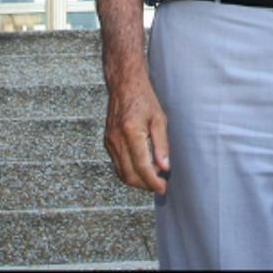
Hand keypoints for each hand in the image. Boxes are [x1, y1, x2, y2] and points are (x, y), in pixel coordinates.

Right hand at [104, 74, 169, 193]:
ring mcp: (110, 141)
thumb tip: (165, 167)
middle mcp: (117, 139)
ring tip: (153, 176)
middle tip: (160, 184)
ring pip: (122, 172)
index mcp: (131, 133)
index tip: (163, 188)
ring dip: (137, 180)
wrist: (124, 85)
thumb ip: (162, 145)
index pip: (142, 167)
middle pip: (129, 175)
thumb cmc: (143, 98)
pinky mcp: (107, 141)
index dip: (153, 182)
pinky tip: (142, 166)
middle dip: (145, 185)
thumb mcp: (159, 119)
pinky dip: (129, 170)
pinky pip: (117, 164)